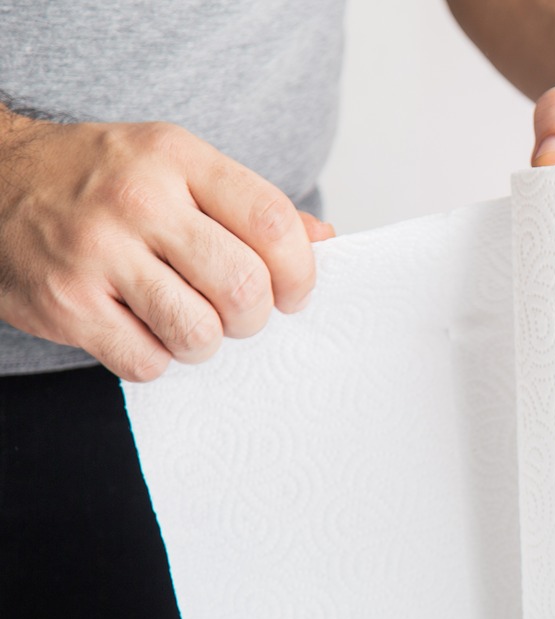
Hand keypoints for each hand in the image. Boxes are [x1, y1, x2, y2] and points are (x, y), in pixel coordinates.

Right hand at [0, 118, 333, 380]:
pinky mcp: (67, 304)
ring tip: (187, 321)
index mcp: (178, 158)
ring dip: (205, 343)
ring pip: (199, 334)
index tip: (294, 292)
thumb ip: (251, 205)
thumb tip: (326, 244)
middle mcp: (138, 200)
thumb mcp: (178, 167)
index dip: (301, 272)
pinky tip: (141, 329)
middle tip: (237, 313)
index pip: (273, 223)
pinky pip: (146, 361)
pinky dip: (156, 359)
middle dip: (254, 316)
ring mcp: (97, 253)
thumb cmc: (103, 181)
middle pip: (244, 287)